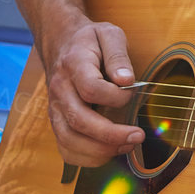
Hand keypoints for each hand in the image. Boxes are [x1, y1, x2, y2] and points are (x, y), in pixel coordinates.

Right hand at [42, 18, 143, 166]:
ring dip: (100, 150)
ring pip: (69, 140)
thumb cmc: (90, 41)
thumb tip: (126, 81)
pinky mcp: (58, 122)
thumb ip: (118, 56)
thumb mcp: (109, 34)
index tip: (131, 93)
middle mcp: (60, 90)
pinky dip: (87, 158)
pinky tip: (109, 152)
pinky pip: (66, 149)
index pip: (91, 89)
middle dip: (111, 135)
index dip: (115, 97)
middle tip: (137, 135)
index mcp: (74, 65)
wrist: (62, 44)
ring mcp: (56, 108)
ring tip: (127, 145)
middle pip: (79, 121)